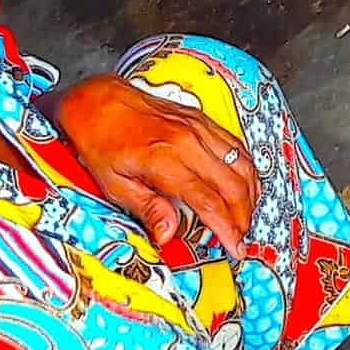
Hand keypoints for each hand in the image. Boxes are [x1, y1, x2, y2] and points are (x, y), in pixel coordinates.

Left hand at [50, 75, 260, 256]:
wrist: (99, 101)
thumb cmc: (102, 142)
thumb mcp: (114, 185)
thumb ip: (147, 209)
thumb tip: (168, 235)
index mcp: (164, 160)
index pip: (208, 201)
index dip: (226, 229)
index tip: (234, 247)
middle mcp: (187, 142)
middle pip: (233, 186)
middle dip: (242, 218)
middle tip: (240, 238)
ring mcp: (198, 128)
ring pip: (242, 166)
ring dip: (250, 196)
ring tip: (244, 218)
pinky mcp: (202, 120)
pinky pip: (237, 147)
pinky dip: (246, 171)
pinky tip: (244, 188)